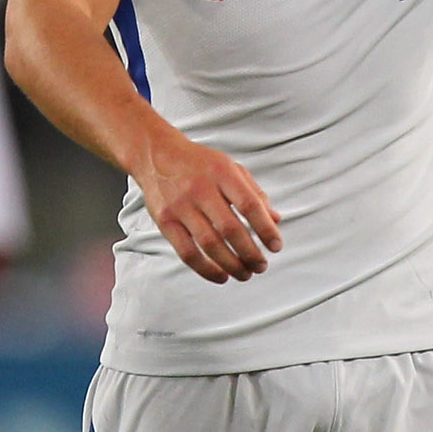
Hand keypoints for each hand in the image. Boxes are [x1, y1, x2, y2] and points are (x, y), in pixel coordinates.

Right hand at [133, 135, 281, 283]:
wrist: (156, 154)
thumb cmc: (200, 164)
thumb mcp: (231, 168)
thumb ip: (254, 193)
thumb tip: (276, 220)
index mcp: (222, 172)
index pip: (249, 205)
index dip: (266, 229)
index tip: (276, 246)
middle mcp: (201, 188)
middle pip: (230, 229)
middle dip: (250, 253)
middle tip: (261, 266)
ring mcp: (180, 206)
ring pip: (209, 244)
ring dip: (231, 265)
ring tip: (245, 274)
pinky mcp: (165, 221)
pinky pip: (187, 252)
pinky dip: (206, 269)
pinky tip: (221, 276)